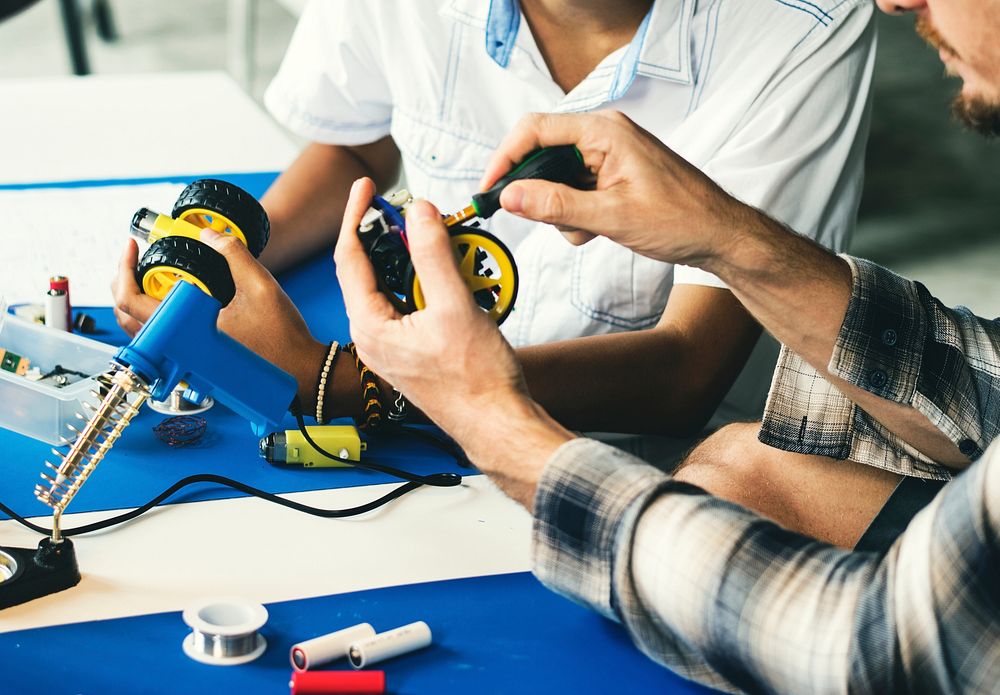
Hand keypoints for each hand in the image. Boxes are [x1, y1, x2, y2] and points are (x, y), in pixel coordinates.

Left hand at [111, 233, 326, 401]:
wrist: (300, 372)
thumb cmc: (283, 338)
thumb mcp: (261, 285)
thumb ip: (233, 254)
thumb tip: (210, 235)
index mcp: (185, 331)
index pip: (131, 300)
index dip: (123, 267)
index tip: (132, 246)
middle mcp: (179, 351)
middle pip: (124, 317)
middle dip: (123, 282)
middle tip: (134, 259)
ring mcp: (185, 362)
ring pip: (140, 333)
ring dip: (136, 303)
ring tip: (150, 277)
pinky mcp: (196, 367)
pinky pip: (160, 343)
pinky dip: (155, 320)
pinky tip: (174, 303)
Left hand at [334, 178, 572, 506]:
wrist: (497, 422)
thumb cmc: (476, 380)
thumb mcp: (455, 306)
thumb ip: (433, 254)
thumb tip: (418, 213)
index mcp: (370, 327)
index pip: (350, 257)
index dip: (356, 215)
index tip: (365, 187)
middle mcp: (372, 339)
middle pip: (367, 270)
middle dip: (387, 235)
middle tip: (409, 209)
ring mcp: (390, 347)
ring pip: (389, 288)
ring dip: (410, 260)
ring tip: (434, 239)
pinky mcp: (410, 352)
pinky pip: (407, 305)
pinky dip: (423, 283)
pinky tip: (448, 274)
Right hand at [479, 111, 748, 267]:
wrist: (720, 236)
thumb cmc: (682, 219)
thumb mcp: (611, 216)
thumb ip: (556, 204)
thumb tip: (512, 196)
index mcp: (604, 132)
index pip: (535, 130)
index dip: (505, 159)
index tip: (489, 190)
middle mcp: (604, 136)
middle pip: (542, 154)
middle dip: (538, 193)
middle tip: (536, 219)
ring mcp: (609, 156)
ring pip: (557, 178)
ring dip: (561, 210)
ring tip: (589, 229)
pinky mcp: (613, 176)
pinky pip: (575, 189)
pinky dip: (576, 214)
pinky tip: (598, 229)